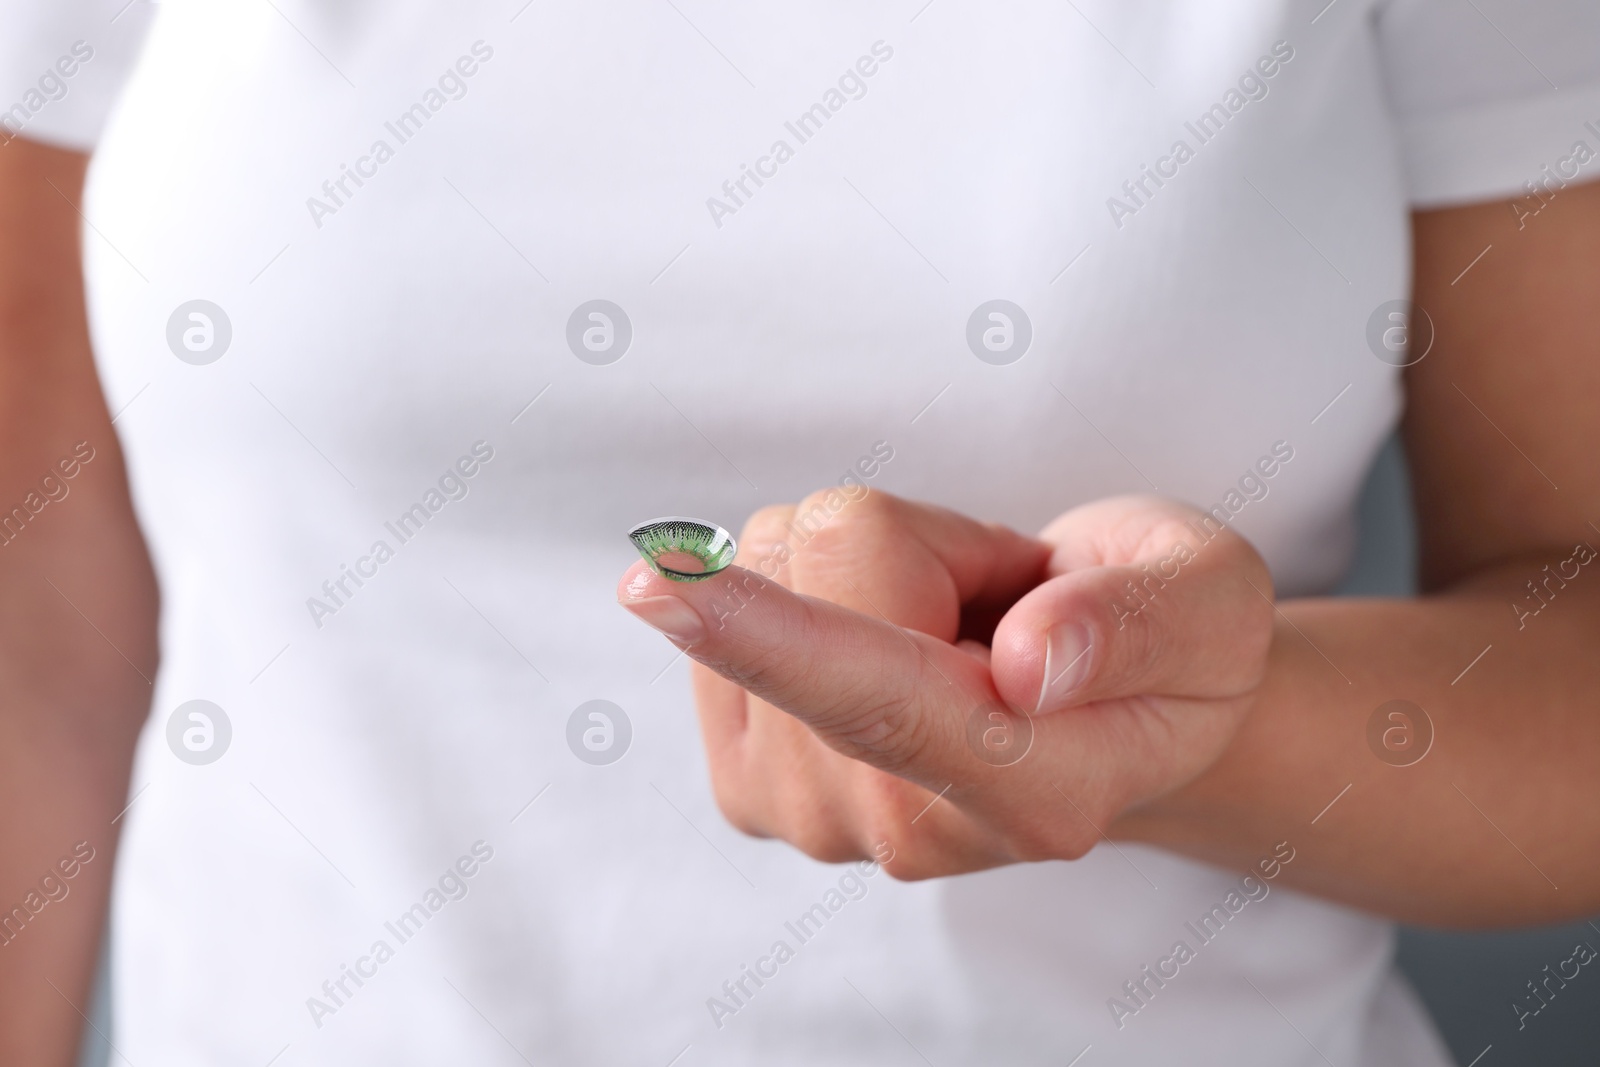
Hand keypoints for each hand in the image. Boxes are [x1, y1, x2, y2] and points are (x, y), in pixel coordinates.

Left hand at [617, 491, 1273, 878]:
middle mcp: (908, 828)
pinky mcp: (752, 786)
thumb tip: (1025, 665)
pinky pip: (726, 608)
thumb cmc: (1167, 640)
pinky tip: (883, 643)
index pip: (887, 702)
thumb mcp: (1211, 600)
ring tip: (953, 624)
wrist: (1106, 712)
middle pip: (826, 570)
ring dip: (866, 566)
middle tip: (1001, 598)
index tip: (658, 586)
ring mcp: (816, 818)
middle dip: (921, 540)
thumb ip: (1136, 627)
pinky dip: (808, 596)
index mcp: (1040, 791)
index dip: (774, 633)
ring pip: (771, 568)